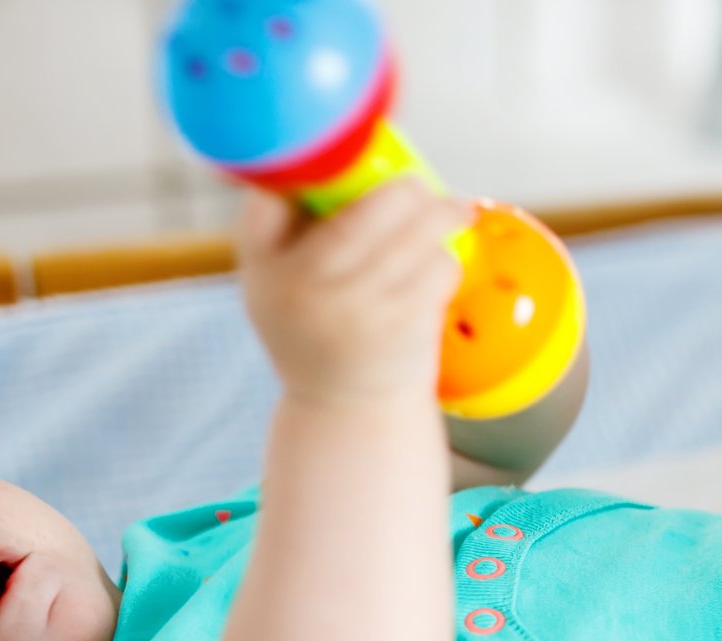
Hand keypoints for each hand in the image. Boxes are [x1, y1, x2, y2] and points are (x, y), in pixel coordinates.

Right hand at [237, 182, 470, 405]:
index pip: (273, 201)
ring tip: (453, 210)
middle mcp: (310, 288)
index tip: (346, 159)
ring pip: (415, 237)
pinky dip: (446, 260)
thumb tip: (309, 152)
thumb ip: (274, 224)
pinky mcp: (405, 328)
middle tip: (421, 185)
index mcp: (268, 269)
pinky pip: (439, 270)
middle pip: (369, 211)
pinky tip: (439, 261)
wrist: (348, 406)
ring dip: (441, 217)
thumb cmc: (313, 326)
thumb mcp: (270, 281)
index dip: (310, 170)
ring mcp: (360, 309)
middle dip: (406, 190)